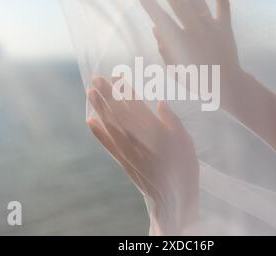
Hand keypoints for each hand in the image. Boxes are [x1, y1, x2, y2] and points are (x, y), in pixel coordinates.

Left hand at [87, 76, 198, 234]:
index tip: (116, 76)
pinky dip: (97, 132)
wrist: (173, 198)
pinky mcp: (123, 161)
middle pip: (119, 111)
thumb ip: (172, 121)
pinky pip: (107, 144)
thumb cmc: (184, 166)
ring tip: (90, 93)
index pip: (136, 105)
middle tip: (95, 78)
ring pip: (110, 125)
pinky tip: (90, 121)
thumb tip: (160, 102)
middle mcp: (137, 138)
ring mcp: (127, 150)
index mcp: (154, 130)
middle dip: (106, 94)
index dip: (125, 89)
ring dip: (99, 108)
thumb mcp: (185, 141)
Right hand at [137, 0, 243, 107]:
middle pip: (178, 3)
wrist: (227, 85)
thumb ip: (164, 49)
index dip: (149, 3)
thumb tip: (156, 28)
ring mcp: (211, 27)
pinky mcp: (225, 26)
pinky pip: (222, 3)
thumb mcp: (175, 70)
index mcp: (180, 44)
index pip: (161, 18)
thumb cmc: (198, 81)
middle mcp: (195, 31)